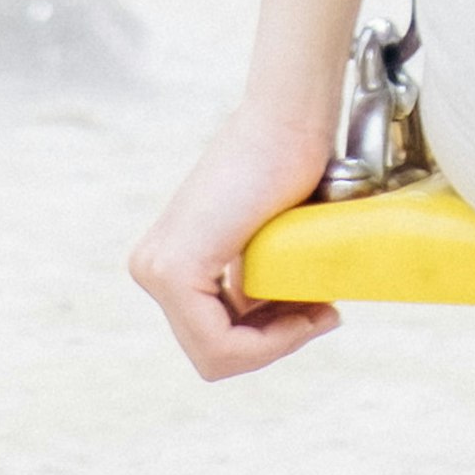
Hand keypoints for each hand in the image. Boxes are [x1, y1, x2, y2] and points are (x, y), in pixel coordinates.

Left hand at [127, 92, 350, 382]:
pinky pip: (220, 344)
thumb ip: (251, 279)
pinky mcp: (176, 269)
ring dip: (278, 341)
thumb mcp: (262, 241)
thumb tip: (284, 321)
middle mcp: (151, 268)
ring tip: (320, 309)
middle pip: (215, 352)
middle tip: (323, 313)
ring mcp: (158, 270)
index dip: (272, 342)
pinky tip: (306, 312)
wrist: (290, 119)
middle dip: (276, 342)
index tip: (318, 313)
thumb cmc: (291, 165)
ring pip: (218, 355)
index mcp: (167, 262)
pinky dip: (270, 341)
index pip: (213, 340)